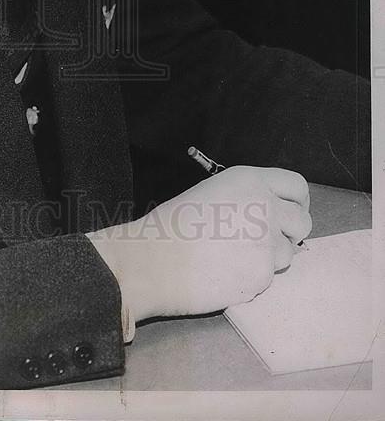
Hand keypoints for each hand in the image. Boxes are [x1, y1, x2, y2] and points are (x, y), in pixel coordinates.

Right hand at [88, 165, 311, 320]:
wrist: (155, 259)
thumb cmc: (173, 225)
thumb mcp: (213, 192)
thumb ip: (247, 199)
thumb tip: (268, 214)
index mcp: (250, 180)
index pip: (297, 186)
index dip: (296, 202)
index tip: (289, 213)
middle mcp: (265, 206)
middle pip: (302, 221)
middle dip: (289, 233)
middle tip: (266, 241)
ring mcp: (268, 241)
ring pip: (288, 253)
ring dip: (269, 258)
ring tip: (233, 257)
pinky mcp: (263, 274)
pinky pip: (269, 277)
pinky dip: (252, 278)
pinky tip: (226, 273)